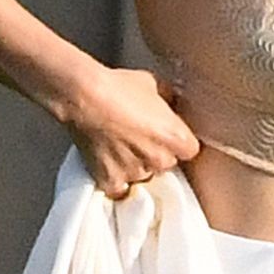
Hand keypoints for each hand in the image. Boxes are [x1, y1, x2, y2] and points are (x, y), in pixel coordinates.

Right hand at [59, 65, 201, 199]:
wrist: (83, 97)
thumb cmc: (119, 86)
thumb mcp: (153, 84)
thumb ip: (167, 100)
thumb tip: (169, 105)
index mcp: (177, 138)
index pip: (189, 150)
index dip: (176, 142)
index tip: (165, 135)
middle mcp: (160, 160)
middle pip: (167, 164)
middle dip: (156, 154)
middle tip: (138, 138)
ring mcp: (136, 173)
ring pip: (142, 175)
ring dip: (135, 165)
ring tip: (118, 146)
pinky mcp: (111, 180)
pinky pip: (119, 188)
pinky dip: (114, 179)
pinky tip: (108, 165)